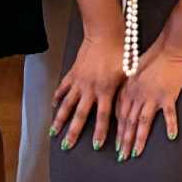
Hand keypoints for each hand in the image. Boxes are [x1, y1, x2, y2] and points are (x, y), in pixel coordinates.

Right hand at [51, 35, 124, 153]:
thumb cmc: (121, 52)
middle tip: (67, 146)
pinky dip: (57, 98)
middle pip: (80, 115)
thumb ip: (125, 92)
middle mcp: (90, 89)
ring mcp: (79, 81)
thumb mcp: (128, 73)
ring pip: (67, 104)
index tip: (96, 146)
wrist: (106, 34)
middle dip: (74, 132)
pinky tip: (53, 108)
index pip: (102, 117)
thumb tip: (127, 108)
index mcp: (106, 90)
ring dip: (60, 120)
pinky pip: (63, 88)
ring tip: (53, 132)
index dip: (100, 132)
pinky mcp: (73, 73)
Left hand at [115, 43, 181, 158]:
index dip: (118, 130)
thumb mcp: (136, 68)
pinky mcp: (168, 95)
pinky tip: (172, 137)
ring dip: (138, 139)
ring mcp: (152, 96)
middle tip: (122, 156)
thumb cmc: (155, 55)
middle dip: (124, 141)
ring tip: (135, 153)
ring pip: (142, 122)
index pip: (120, 114)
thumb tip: (128, 96)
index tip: (117, 144)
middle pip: (128, 122)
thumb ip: (131, 84)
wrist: (171, 47)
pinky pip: (169, 114)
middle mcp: (138, 94)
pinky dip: (170, 125)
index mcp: (129, 89)